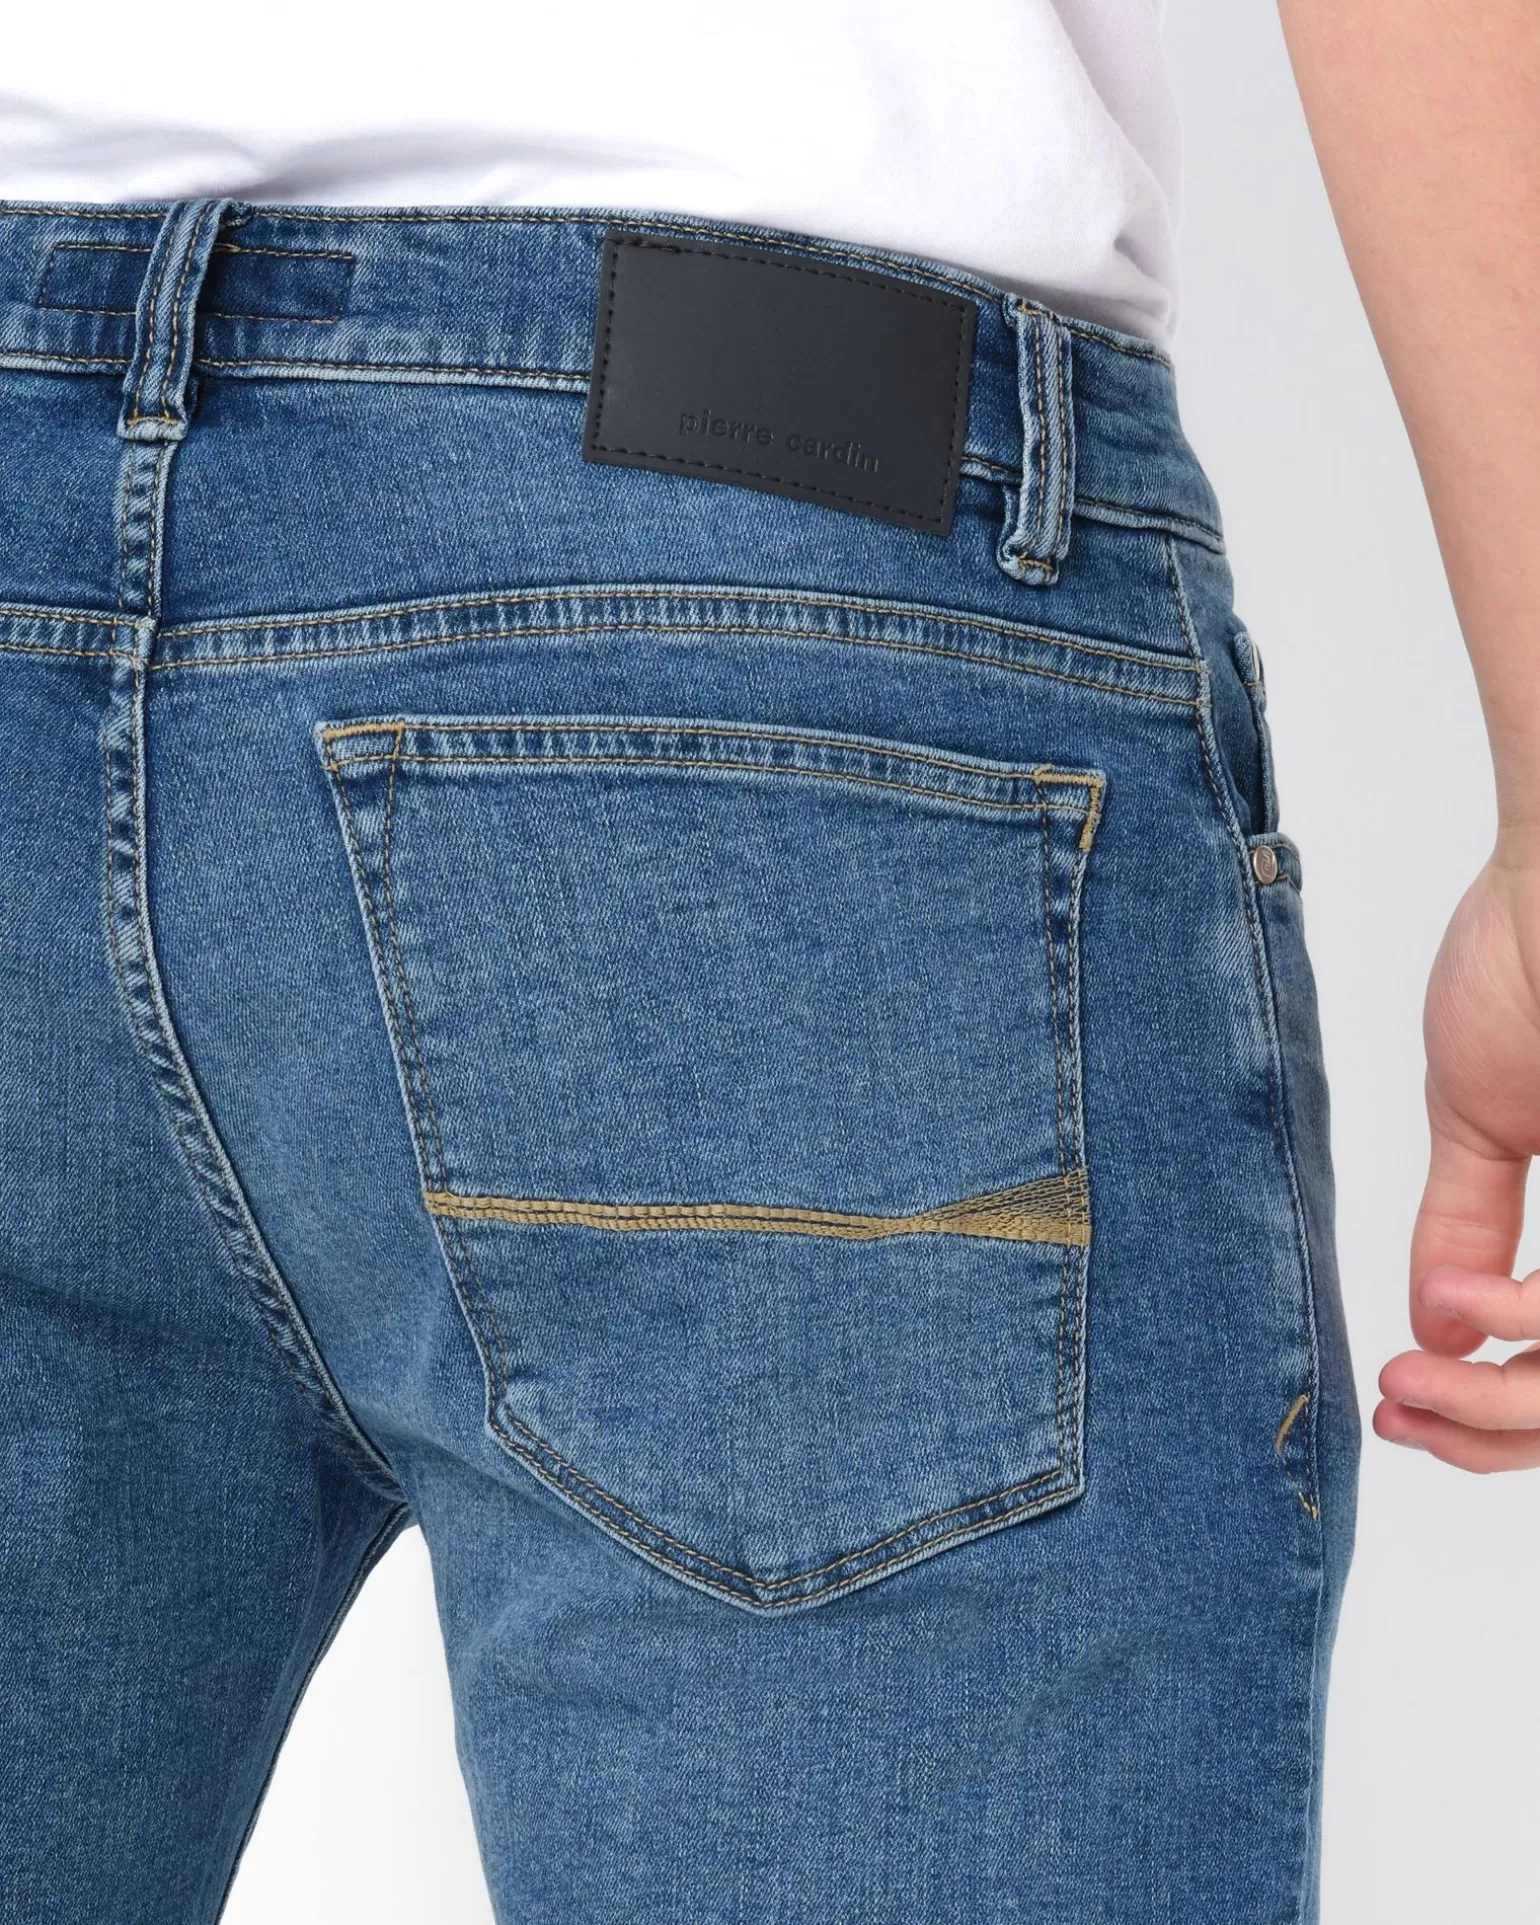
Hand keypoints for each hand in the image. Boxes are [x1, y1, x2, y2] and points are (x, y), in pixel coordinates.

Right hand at [1377, 841, 1539, 1468]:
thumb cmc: (1526, 954)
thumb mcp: (1480, 1115)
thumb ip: (1464, 1224)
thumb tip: (1436, 1326)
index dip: (1490, 1408)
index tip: (1401, 1402)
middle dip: (1491, 1427)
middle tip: (1401, 1411)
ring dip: (1503, 1404)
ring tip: (1412, 1388)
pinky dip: (1525, 1319)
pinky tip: (1464, 1304)